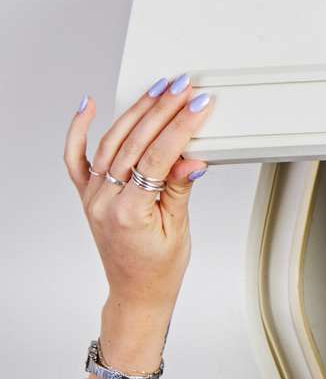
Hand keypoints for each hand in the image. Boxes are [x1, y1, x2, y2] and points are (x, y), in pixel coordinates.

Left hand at [63, 75, 215, 378]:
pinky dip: (79, 129)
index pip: (157, 156)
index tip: (197, 106)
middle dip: (161, 110)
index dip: (180, 128)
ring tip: (157, 90)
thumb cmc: (159, 270)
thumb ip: (178, 189)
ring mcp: (92, 194)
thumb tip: (191, 159)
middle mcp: (104, 199)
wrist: (136, 291)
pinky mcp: (88, 193)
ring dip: (136, 112)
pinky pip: (76, 157)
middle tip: (182, 88)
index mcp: (129, 211)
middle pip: (134, 142)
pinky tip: (88, 106)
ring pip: (110, 141)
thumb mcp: (179, 230)